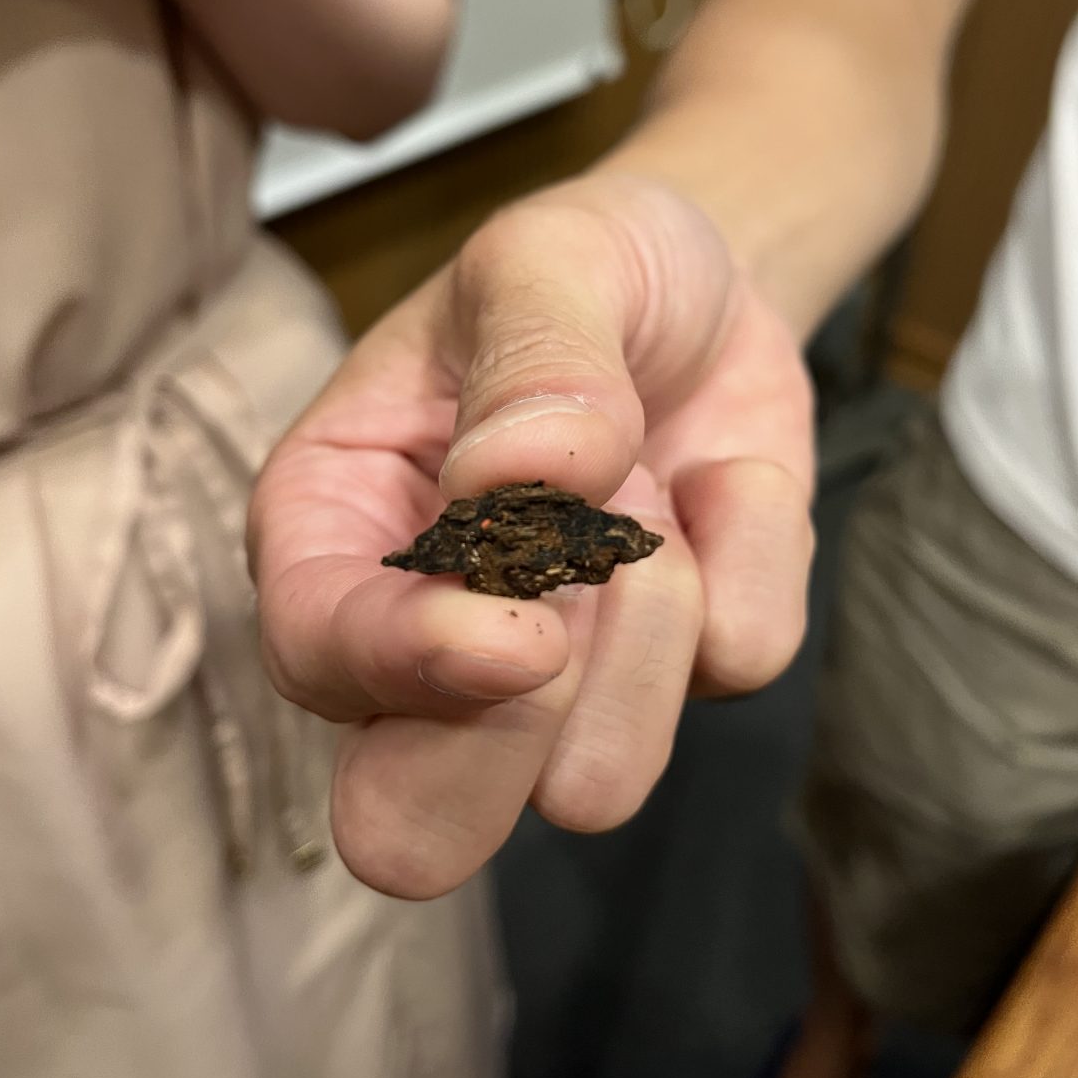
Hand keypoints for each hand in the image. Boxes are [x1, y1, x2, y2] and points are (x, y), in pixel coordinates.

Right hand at [250, 177, 815, 898]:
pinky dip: (757, 557)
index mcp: (338, 524)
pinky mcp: (680, 669)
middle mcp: (428, 633)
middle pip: (414, 818)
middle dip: (512, 736)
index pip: (320, 658)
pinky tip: (724, 481)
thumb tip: (509, 477)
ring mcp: (559, 674)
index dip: (407, 672)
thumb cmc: (586, 263)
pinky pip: (738, 667)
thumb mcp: (544, 259)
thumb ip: (531, 355)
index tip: (524, 632)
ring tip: (653, 494)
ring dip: (652, 630)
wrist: (710, 283)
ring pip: (594, 781)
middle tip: (570, 599)